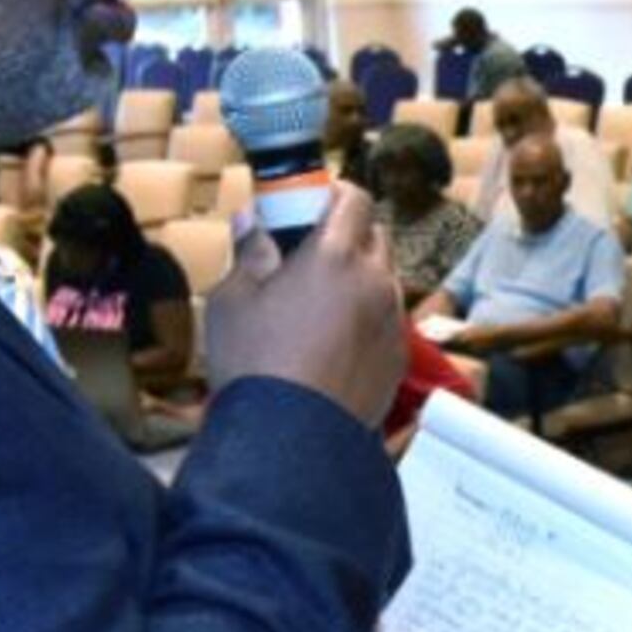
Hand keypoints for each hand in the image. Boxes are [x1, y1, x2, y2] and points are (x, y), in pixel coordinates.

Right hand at [203, 182, 404, 426]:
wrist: (291, 438)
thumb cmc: (254, 363)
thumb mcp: (233, 299)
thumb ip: (250, 252)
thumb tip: (252, 218)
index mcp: (335, 256)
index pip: (356, 199)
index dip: (335, 194)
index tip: (311, 202)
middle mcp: (375, 281)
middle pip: (375, 236)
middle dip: (348, 234)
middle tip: (310, 252)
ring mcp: (393, 321)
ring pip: (385, 279)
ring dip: (360, 277)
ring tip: (322, 301)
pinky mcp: (398, 357)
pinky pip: (388, 320)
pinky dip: (368, 317)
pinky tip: (336, 340)